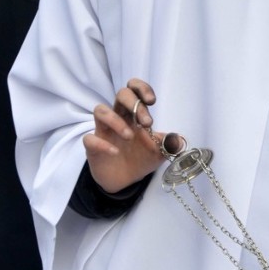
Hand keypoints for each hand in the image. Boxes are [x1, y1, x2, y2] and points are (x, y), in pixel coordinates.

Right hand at [83, 79, 173, 193]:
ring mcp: (104, 132)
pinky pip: (90, 139)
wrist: (126, 181)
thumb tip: (178, 140)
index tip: (152, 101)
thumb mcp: (160, 152)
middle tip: (147, 122)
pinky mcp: (92, 148)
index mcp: (133, 115)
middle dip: (134, 104)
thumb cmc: (141, 159)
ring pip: (100, 111)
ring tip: (130, 136)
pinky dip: (102, 144)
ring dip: (116, 121)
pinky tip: (115, 152)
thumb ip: (170, 145)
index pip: (134, 89)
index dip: (141, 88)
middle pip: (120, 94)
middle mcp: (118, 118)